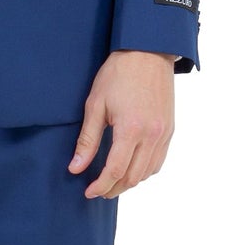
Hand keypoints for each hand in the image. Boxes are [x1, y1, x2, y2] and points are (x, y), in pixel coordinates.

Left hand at [68, 49, 177, 197]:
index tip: (88, 192)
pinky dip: (145, 171)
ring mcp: (164, 134)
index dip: (100, 186)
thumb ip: (87, 140)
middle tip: (98, 190)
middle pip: (133, 177)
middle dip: (114, 188)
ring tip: (113, 182)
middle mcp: (151, 135)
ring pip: (148, 172)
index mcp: (131, 129)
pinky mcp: (169, 129)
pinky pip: (159, 161)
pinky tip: (131, 168)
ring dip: (130, 182)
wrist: (148, 52)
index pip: (115, 171)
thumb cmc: (118, 74)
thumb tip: (76, 167)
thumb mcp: (95, 104)